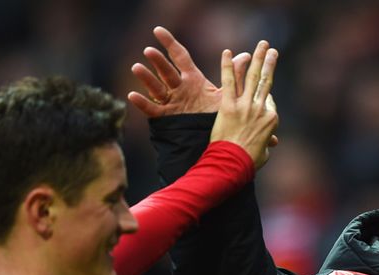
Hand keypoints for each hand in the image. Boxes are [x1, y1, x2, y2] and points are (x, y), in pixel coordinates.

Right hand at [128, 26, 250, 117]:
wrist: (211, 139)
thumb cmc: (215, 114)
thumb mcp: (223, 93)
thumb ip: (233, 75)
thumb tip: (246, 57)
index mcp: (192, 79)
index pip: (179, 56)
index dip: (169, 43)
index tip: (158, 30)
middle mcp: (179, 88)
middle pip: (166, 71)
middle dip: (158, 61)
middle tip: (149, 50)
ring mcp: (171, 102)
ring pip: (156, 88)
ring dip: (146, 78)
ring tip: (137, 67)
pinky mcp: (166, 117)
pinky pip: (153, 110)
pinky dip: (143, 103)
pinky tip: (133, 96)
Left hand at [210, 41, 278, 169]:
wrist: (232, 165)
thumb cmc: (248, 162)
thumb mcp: (263, 153)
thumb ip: (267, 143)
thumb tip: (271, 142)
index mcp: (271, 119)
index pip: (269, 100)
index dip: (265, 95)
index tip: (262, 91)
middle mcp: (260, 109)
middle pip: (266, 81)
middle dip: (269, 63)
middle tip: (271, 50)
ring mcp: (245, 106)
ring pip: (253, 77)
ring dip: (257, 58)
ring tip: (261, 44)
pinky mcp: (228, 106)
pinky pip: (228, 82)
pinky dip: (227, 66)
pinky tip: (227, 52)